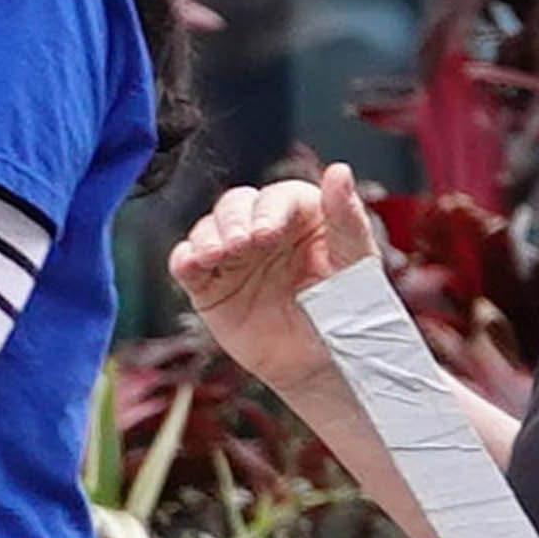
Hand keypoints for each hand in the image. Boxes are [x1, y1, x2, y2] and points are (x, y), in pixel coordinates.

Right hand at [170, 168, 383, 402]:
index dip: (268, 211)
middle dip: (233, 221)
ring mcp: (233, 259)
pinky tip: (193, 264)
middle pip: (234, 205)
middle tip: (241, 245)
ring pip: (207, 230)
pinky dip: (184, 259)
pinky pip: (186, 265)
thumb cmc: (345, 311)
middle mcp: (262, 231)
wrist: (322, 366)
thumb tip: (339, 171)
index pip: (276, 198)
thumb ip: (346, 217)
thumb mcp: (354, 262)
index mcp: (299, 217)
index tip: (268, 233)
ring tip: (217, 256)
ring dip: (207, 238)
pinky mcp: (210, 288)